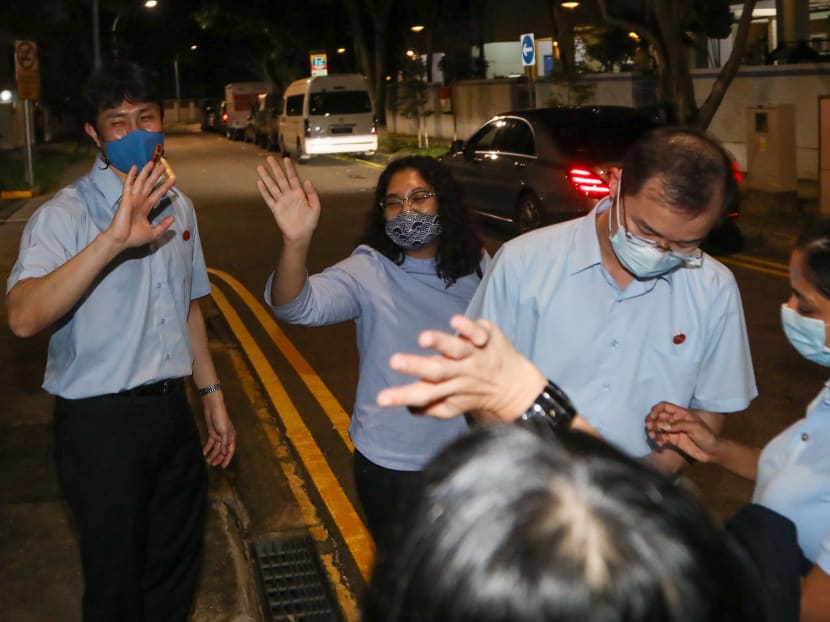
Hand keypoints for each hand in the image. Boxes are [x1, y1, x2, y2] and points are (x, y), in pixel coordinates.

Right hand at [107, 160, 175, 249]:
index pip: (158, 194)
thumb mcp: (154, 232)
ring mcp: (133, 199)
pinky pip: (129, 185)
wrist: (122, 240)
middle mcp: (140, 201)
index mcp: (146, 208)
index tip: (173, 179)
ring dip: (147, 172)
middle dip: (157, 175)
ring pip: (141, 182)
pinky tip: (135, 167)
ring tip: (153, 162)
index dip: (165, 187)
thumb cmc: (134, 238)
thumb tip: (173, 218)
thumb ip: (163, 225)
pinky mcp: (126, 198)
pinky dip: (132, 176)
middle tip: (164, 166)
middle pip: (150, 185)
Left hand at [201, 393, 235, 467]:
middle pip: (222, 451)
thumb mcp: (224, 431)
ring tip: (207, 461)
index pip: (230, 451)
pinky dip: (207, 448)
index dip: (227, 459)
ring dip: (212, 454)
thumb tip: (225, 453)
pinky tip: (203, 453)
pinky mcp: (212, 433)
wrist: (213, 408)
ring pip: (215, 448)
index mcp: (231, 437)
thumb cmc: (221, 418)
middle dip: (218, 458)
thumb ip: (225, 443)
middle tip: (212, 464)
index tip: (223, 467)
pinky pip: (210, 444)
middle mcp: (226, 438)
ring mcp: (219, 436)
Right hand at [257, 156, 320, 243]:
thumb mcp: (316, 207)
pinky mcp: (275, 209)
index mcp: (299, 193)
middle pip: (281, 178)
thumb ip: (312, 194)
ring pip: (272, 186)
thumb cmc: (310, 222)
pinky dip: (264, 191)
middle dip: (276, 168)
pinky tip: (260, 183)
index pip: (293, 177)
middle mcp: (289, 195)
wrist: (301, 235)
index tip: (286, 159)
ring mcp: (281, 201)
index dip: (290, 168)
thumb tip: (307, 181)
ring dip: (266, 177)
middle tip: (270, 158)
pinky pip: (268, 198)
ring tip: (261, 167)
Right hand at [376, 315, 546, 420]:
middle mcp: (460, 373)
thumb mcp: (451, 407)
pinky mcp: (486, 338)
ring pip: (456, 349)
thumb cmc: (472, 394)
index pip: (421, 395)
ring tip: (424, 338)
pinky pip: (477, 333)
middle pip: (435, 370)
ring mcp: (474, 355)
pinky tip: (454, 321)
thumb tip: (407, 407)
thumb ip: (428, 407)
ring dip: (441, 343)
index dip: (400, 397)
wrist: (514, 387)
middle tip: (394, 361)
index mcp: (447, 390)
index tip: (380, 399)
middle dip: (414, 365)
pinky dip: (467, 328)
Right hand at [645, 401, 718, 462]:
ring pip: (657, 427)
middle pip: (658, 417)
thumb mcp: (695, 427)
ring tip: (652, 436)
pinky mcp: (673, 440)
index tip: (652, 416)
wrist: (713, 452)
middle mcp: (675, 420)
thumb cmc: (707, 436)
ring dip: (652, 431)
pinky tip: (660, 444)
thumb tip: (662, 426)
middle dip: (651, 421)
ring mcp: (673, 430)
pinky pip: (661, 438)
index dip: (656, 409)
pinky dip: (658, 440)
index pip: (664, 406)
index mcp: (681, 413)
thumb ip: (679, 425)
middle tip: (649, 427)